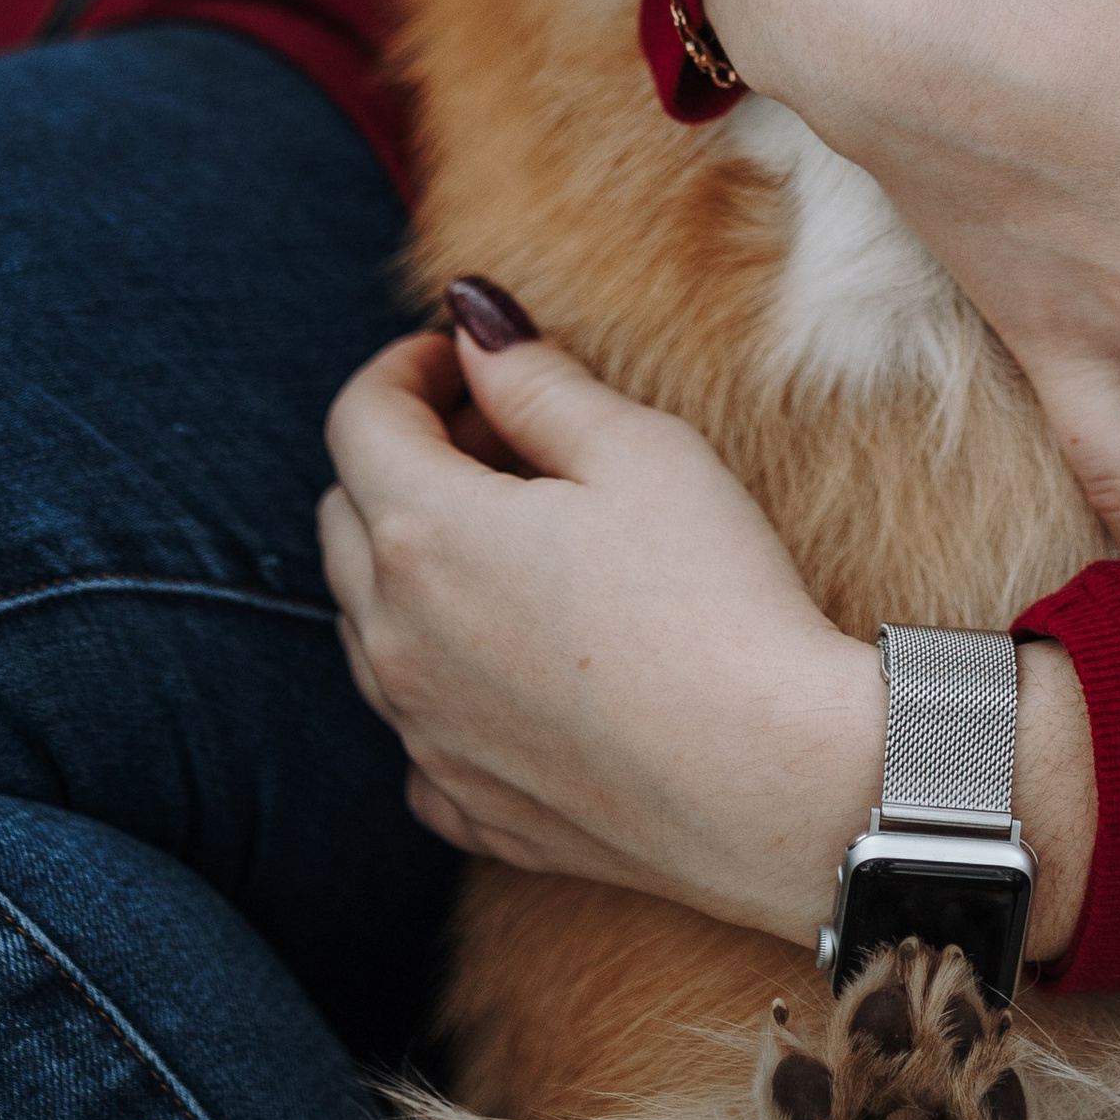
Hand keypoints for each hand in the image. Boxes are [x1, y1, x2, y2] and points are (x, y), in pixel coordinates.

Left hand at [319, 308, 1096, 954]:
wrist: (772, 782)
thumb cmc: (715, 601)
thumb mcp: (637, 451)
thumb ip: (536, 379)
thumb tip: (470, 316)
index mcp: (423, 532)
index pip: (358, 419)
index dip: (406, 368)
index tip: (465, 359)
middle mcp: (392, 638)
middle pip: (346, 516)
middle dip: (406, 457)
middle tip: (505, 439)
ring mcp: (420, 732)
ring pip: (366, 621)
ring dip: (414, 562)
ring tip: (521, 542)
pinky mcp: (463, 804)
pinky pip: (414, 724)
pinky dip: (442, 672)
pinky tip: (524, 658)